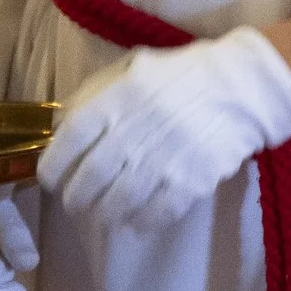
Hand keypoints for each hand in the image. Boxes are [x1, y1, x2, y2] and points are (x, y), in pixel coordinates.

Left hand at [39, 26, 290, 236]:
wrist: (241, 87)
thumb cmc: (181, 76)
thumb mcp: (133, 68)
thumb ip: (97, 93)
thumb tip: (62, 123)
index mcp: (121, 96)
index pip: (73, 136)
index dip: (54, 163)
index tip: (49, 178)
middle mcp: (138, 128)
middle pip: (92, 176)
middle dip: (76, 196)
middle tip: (74, 204)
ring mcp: (166, 157)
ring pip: (120, 200)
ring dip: (104, 214)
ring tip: (101, 215)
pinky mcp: (192, 180)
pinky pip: (157, 212)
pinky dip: (141, 221)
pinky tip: (134, 222)